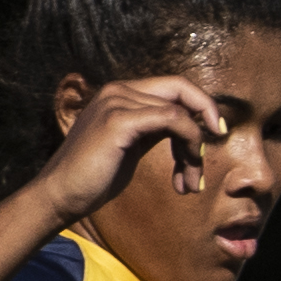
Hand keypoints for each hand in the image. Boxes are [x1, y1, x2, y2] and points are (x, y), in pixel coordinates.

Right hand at [38, 75, 229, 221]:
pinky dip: (189, 146)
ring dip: (195, 150)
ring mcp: (116, 102)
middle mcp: (118, 90)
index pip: (174, 86)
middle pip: (181, 88)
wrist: (63, 194)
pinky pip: (173, 120)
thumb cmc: (98, 175)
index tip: (217, 133)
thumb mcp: (134, 145)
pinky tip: (184, 178)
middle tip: (208, 158)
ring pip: (181, 111)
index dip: (202, 106)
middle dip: (206, 121)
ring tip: (189, 182)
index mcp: (122, 94)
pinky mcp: (118, 120)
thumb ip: (157, 129)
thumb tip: (192, 125)